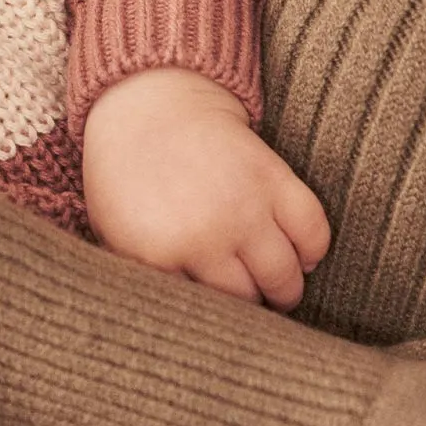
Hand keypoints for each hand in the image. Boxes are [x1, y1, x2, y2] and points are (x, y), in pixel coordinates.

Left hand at [81, 68, 330, 308]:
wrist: (149, 104)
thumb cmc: (126, 174)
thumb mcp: (111, 228)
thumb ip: (137, 276)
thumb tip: (166, 320)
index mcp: (155, 253)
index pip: (198, 312)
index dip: (208, 316)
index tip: (213, 317)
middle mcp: (204, 236)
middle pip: (246, 300)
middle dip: (251, 309)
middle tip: (252, 306)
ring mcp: (243, 207)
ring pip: (284, 278)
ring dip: (287, 291)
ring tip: (281, 293)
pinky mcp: (274, 179)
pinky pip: (313, 233)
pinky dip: (314, 251)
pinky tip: (302, 256)